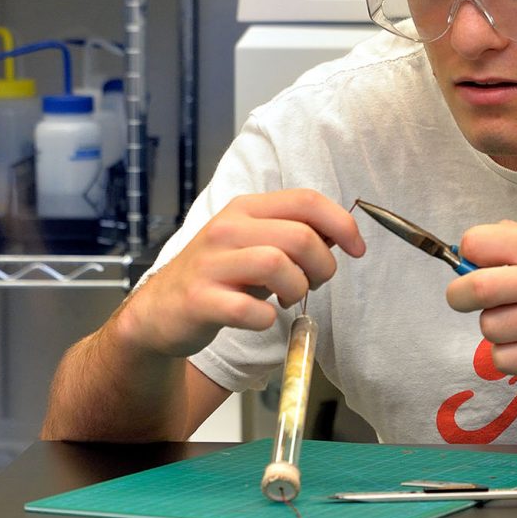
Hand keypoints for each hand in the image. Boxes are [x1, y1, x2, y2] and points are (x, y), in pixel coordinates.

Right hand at [114, 189, 364, 358]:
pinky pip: (249, 308)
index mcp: (245, 209)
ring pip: (277, 263)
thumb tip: (341, 233)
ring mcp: (211, 263)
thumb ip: (292, 235)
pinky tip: (261, 318)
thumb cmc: (217, 278)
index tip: (357, 248)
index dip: (343, 223)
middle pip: (299, 235)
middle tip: (315, 284)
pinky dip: (265, 317)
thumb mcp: (253, 245)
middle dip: (323, 265)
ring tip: (288, 299)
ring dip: (298, 288)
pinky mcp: (199, 299)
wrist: (159, 313)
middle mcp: (227, 229)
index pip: (306, 200)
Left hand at [445, 221, 516, 385]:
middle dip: (459, 296)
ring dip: (495, 329)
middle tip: (468, 300)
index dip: (468, 255)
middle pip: (475, 288)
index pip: (478, 241)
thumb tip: (469, 246)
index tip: (477, 266)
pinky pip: (504, 359)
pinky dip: (508, 356)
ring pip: (488, 327)